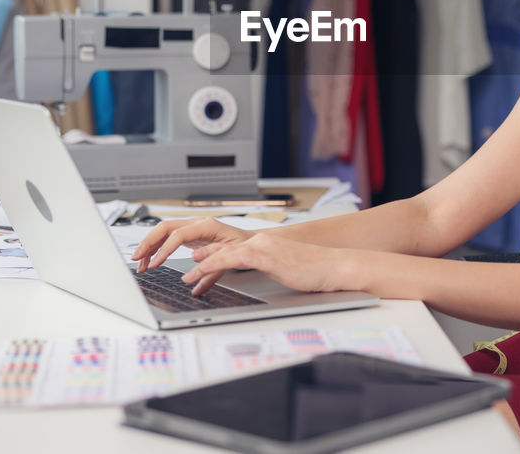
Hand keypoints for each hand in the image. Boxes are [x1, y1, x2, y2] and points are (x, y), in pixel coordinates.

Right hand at [131, 218, 253, 273]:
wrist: (250, 241)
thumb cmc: (243, 247)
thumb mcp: (230, 258)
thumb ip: (212, 269)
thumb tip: (194, 283)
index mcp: (206, 226)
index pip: (178, 235)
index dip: (164, 249)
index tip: (155, 264)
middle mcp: (196, 224)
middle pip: (164, 228)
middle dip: (148, 243)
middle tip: (137, 259)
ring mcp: (191, 228)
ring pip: (163, 232)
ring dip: (149, 246)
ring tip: (141, 263)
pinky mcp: (189, 235)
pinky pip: (168, 238)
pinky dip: (157, 249)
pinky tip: (152, 261)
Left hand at [183, 233, 347, 295]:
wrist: (335, 267)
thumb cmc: (315, 272)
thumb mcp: (286, 270)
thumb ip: (269, 269)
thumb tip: (257, 277)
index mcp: (265, 245)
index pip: (231, 248)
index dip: (211, 255)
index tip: (196, 263)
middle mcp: (260, 242)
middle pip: (222, 247)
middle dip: (200, 257)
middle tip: (185, 266)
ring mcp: (262, 247)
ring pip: (222, 252)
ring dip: (200, 264)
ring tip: (186, 276)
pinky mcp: (265, 256)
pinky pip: (232, 258)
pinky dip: (213, 263)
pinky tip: (201, 270)